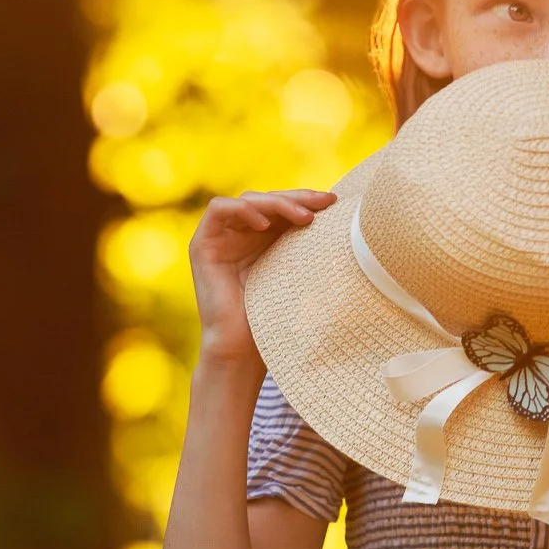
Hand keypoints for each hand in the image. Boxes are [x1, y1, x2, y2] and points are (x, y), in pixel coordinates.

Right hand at [189, 189, 335, 365]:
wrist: (243, 351)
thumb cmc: (276, 319)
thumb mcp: (300, 274)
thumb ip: (310, 245)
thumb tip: (346, 218)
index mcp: (265, 239)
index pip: (285, 205)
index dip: (307, 199)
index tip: (334, 202)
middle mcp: (242, 234)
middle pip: (268, 198)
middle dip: (297, 197)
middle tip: (323, 203)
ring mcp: (221, 238)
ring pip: (248, 199)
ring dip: (277, 203)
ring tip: (303, 218)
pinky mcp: (202, 244)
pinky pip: (218, 209)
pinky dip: (242, 209)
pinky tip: (265, 224)